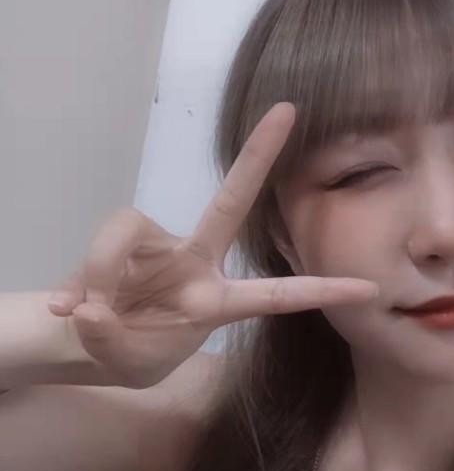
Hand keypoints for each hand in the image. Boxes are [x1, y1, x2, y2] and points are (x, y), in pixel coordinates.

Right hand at [47, 103, 378, 388]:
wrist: (92, 345)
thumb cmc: (132, 355)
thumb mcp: (129, 361)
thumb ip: (111, 338)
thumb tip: (90, 307)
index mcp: (216, 302)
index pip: (277, 295)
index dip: (320, 291)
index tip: (369, 290)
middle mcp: (195, 263)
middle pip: (230, 203)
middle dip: (257, 157)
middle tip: (288, 110)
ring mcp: (158, 246)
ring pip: (127, 232)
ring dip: (100, 272)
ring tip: (87, 315)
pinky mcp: (123, 238)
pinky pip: (100, 244)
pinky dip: (80, 277)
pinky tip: (68, 306)